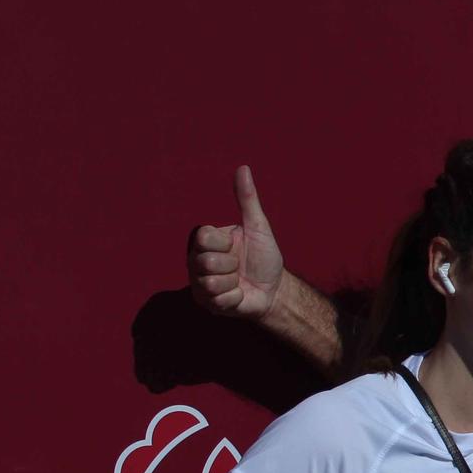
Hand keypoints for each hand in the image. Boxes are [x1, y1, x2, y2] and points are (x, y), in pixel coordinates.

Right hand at [188, 165, 284, 319]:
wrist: (275, 290)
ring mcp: (199, 283)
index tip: (235, 246)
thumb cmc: (265, 257)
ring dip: (233, 282)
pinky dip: (235, 297)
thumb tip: (243, 168)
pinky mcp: (206, 304)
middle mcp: (197, 261)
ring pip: (210, 282)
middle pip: (205, 261)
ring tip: (238, 281)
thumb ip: (248, 199)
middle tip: (239, 267)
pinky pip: (218, 300)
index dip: (224, 243)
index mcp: (207, 242)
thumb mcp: (258, 227)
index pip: (203, 237)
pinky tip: (238, 294)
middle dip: (231, 265)